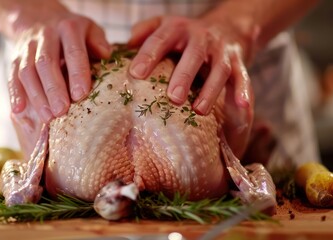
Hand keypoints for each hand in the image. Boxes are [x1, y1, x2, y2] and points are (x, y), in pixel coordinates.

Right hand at [7, 2, 110, 122]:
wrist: (39, 18)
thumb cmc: (72, 32)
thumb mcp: (90, 29)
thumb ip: (98, 42)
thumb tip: (105, 54)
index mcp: (68, 29)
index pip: (73, 52)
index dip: (76, 73)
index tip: (80, 95)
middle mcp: (46, 36)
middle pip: (46, 63)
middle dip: (54, 89)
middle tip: (61, 111)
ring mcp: (27, 47)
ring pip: (27, 72)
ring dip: (37, 96)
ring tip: (47, 117)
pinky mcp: (15, 58)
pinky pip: (12, 76)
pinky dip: (15, 94)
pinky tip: (19, 111)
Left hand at [128, 16, 252, 115]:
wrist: (228, 26)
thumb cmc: (185, 35)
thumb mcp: (163, 25)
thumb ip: (144, 32)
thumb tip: (124, 46)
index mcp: (177, 29)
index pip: (160, 40)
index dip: (148, 55)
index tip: (136, 74)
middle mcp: (201, 37)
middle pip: (193, 55)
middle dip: (184, 76)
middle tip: (173, 98)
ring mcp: (222, 51)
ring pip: (218, 70)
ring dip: (210, 90)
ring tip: (199, 110)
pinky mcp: (239, 63)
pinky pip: (243, 77)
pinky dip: (243, 92)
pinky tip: (240, 106)